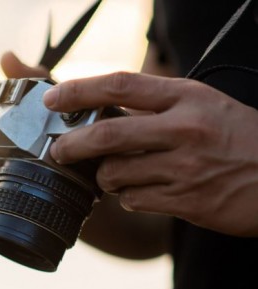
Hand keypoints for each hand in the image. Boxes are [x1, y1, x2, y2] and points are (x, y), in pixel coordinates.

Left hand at [43, 72, 257, 235]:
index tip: (52, 97)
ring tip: (112, 174)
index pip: (120, 85)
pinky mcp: (188, 202)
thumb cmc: (236, 135)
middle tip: (57, 150)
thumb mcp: (201, 105)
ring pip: (116, 174)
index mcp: (186, 97)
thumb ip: (155, 106)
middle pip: (107, 134)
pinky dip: (127, 197)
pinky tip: (139, 192)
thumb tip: (101, 110)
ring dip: (104, 177)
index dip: (79, 90)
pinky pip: (135, 200)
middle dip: (71, 144)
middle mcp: (184, 129)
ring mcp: (186, 168)